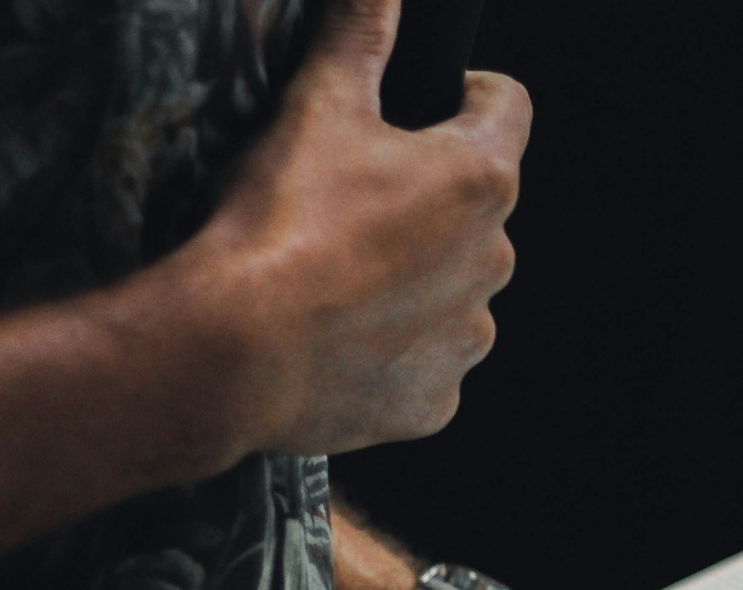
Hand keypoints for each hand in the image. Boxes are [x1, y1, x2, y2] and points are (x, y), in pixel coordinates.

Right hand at [167, 0, 531, 454]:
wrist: (235, 351)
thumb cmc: (280, 223)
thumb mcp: (317, 105)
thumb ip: (358, 33)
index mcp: (481, 179)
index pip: (507, 106)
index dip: (467, 93)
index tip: (430, 101)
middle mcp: (494, 261)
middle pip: (476, 208)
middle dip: (429, 200)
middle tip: (352, 201)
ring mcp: (467, 337)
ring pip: (454, 291)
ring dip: (414, 279)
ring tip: (337, 276)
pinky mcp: (436, 400)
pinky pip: (425, 364)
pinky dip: (392, 351)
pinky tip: (337, 339)